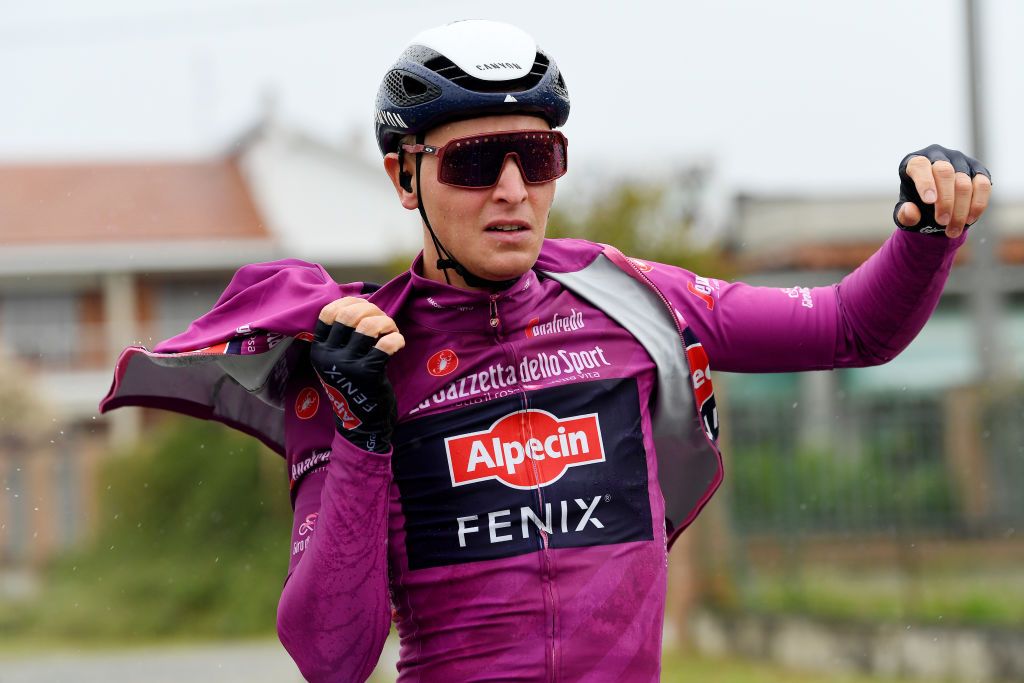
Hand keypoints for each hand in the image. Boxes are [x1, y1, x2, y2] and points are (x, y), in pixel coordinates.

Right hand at [309, 297, 404, 452]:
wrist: (363, 425)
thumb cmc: (355, 386)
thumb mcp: (337, 362)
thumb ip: (342, 337)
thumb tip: (359, 302)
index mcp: (318, 350)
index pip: (328, 313)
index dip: (348, 302)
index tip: (364, 306)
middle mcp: (329, 357)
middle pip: (350, 314)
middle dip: (372, 310)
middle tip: (383, 321)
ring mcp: (347, 366)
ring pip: (369, 326)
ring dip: (387, 323)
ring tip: (392, 331)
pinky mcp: (368, 374)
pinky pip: (386, 344)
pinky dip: (396, 338)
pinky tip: (398, 344)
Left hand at [894, 144, 991, 238]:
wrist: (935, 207)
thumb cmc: (916, 206)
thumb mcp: (903, 214)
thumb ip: (904, 214)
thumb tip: (910, 211)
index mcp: (914, 162)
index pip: (920, 165)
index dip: (925, 182)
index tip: (929, 202)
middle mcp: (938, 155)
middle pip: (944, 172)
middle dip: (945, 200)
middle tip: (942, 222)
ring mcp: (960, 160)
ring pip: (964, 182)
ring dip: (960, 209)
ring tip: (953, 230)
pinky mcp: (978, 170)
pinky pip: (982, 185)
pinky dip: (977, 204)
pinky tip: (969, 220)